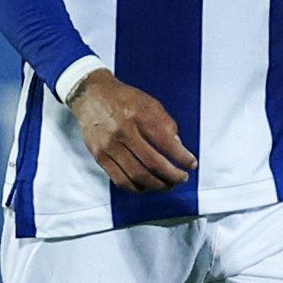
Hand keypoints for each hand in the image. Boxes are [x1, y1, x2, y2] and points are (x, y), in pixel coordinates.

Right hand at [67, 72, 196, 193]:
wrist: (91, 95)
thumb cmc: (123, 99)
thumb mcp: (149, 103)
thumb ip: (166, 123)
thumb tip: (178, 147)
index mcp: (138, 115)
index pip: (165, 142)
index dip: (182, 157)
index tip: (191, 164)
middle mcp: (123, 131)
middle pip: (152, 163)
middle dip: (172, 175)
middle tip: (182, 178)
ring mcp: (109, 145)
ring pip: (137, 175)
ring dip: (157, 185)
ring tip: (167, 184)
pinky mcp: (99, 156)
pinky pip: (120, 179)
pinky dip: (136, 187)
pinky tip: (146, 185)